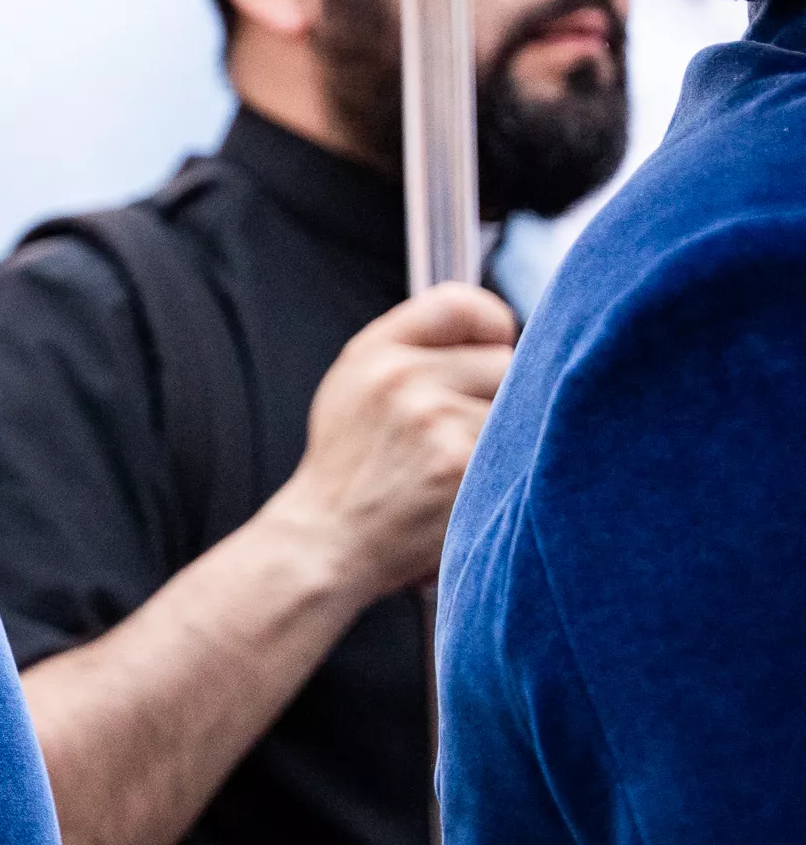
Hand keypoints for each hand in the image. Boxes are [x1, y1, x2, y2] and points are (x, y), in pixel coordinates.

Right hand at [265, 281, 516, 598]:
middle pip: (503, 361)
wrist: (326, 540)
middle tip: (465, 433)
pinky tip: (468, 490)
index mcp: (373, 351)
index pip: (459, 303)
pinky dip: (505, 474)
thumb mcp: (356, 388)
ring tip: (460, 467)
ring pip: (517, 412)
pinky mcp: (459, 466)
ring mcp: (431, 420)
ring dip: (505, 440)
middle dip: (498, 396)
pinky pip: (517, 453)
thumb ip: (412, 352)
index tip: (496, 348)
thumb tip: (500, 335)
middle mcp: (400, 376)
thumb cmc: (351, 467)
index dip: (491, 325)